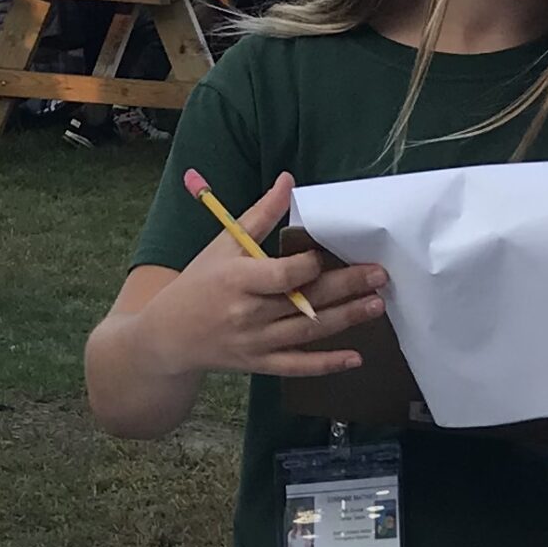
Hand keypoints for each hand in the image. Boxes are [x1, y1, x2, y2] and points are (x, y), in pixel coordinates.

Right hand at [137, 174, 386, 380]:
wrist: (168, 336)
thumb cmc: (199, 282)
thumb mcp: (223, 244)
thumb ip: (259, 215)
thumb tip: (287, 180)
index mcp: (237, 279)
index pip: (282, 276)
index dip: (309, 266)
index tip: (330, 254)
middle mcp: (248, 313)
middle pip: (304, 302)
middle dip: (346, 288)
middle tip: (379, 275)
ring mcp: (255, 343)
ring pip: (308, 333)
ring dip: (346, 319)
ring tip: (377, 304)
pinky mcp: (260, 365)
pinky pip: (298, 366)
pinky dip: (327, 365)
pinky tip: (356, 357)